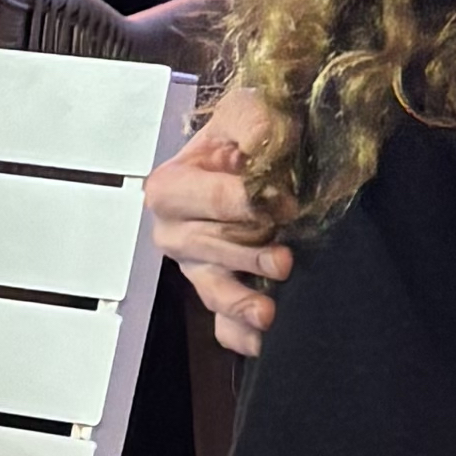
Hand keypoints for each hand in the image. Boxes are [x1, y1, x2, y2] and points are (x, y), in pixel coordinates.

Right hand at [145, 107, 288, 353]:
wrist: (264, 152)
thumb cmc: (250, 130)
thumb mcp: (250, 110)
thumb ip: (254, 126)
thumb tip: (260, 163)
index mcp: (171, 187)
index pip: (211, 200)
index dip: (248, 202)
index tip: (284, 204)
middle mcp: (174, 231)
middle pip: (211, 248)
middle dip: (248, 254)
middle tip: (284, 259)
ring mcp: (195, 267)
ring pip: (213, 289)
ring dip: (241, 301)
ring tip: (268, 313)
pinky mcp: (218, 293)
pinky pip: (222, 323)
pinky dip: (239, 335)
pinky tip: (261, 345)